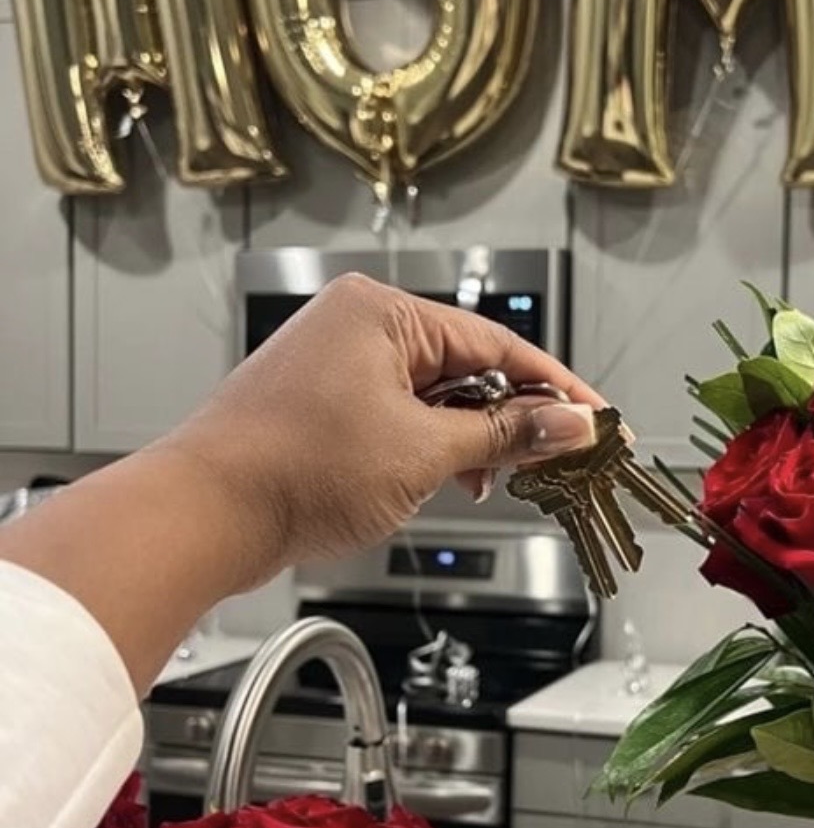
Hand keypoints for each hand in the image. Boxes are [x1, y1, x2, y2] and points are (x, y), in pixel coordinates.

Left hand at [167, 273, 603, 575]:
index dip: (554, 389)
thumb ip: (506, 436)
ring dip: (470, 439)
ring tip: (493, 479)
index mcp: (380, 312)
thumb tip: (568, 424)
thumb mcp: (423, 453)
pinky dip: (430, 446)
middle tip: (558, 458)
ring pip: (433, 395)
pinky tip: (447, 478)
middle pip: (466, 367)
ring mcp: (336, 364)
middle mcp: (357, 326)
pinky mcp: (323, 404)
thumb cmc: (289, 471)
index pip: (495, 345)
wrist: (203, 515)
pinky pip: (399, 414)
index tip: (596, 420)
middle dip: (512, 418)